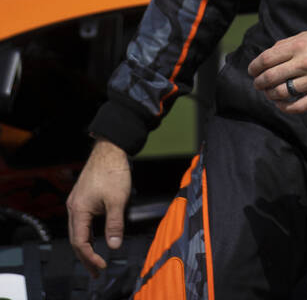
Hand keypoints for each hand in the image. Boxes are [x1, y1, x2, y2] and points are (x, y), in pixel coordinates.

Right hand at [66, 138, 130, 276]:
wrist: (110, 150)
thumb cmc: (113, 172)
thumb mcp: (117, 201)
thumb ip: (114, 224)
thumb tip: (114, 245)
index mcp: (79, 210)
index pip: (80, 241)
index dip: (90, 256)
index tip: (101, 265)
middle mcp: (74, 208)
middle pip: (76, 239)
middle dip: (86, 257)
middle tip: (96, 271)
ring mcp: (77, 202)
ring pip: (78, 230)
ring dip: (87, 246)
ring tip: (95, 260)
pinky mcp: (83, 198)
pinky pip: (83, 221)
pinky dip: (88, 233)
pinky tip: (95, 239)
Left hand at [248, 30, 306, 113]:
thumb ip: (288, 44)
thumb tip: (267, 56)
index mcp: (301, 46)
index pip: (267, 59)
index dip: (254, 67)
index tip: (252, 71)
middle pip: (271, 77)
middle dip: (259, 83)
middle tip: (258, 84)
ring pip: (282, 92)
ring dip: (271, 95)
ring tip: (270, 93)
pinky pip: (298, 106)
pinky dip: (285, 107)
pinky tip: (281, 104)